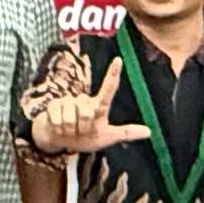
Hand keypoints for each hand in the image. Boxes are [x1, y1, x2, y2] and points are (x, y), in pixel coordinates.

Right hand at [30, 55, 151, 155]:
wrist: (58, 142)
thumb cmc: (85, 138)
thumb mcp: (106, 138)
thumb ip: (125, 134)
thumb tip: (149, 132)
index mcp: (99, 106)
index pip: (109, 89)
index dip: (113, 74)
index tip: (118, 60)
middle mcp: (84, 100)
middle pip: (87, 113)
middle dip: (83, 128)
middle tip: (80, 132)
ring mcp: (68, 101)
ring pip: (71, 118)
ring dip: (70, 130)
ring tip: (68, 130)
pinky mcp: (54, 105)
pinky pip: (58, 120)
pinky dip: (59, 129)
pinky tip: (58, 128)